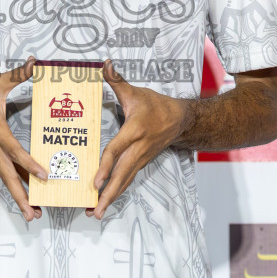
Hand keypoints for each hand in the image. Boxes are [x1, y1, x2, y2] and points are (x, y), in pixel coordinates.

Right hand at [0, 56, 45, 221]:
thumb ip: (18, 74)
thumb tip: (36, 62)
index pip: (13, 150)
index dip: (28, 163)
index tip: (44, 175)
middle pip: (7, 176)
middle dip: (21, 196)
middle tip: (34, 214)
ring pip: (5, 178)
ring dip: (18, 196)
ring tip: (32, 214)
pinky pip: (4, 172)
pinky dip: (15, 185)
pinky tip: (27, 196)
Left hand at [90, 59, 189, 218]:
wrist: (181, 119)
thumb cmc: (155, 105)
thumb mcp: (136, 91)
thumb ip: (116, 79)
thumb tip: (104, 63)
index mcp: (135, 131)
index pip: (116, 150)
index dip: (105, 166)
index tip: (95, 182)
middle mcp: (138, 149)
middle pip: (121, 175)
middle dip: (108, 194)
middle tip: (95, 210)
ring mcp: (140, 159)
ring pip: (125, 182)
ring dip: (111, 199)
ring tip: (96, 214)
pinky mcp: (140, 164)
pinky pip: (127, 180)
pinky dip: (116, 193)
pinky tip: (104, 203)